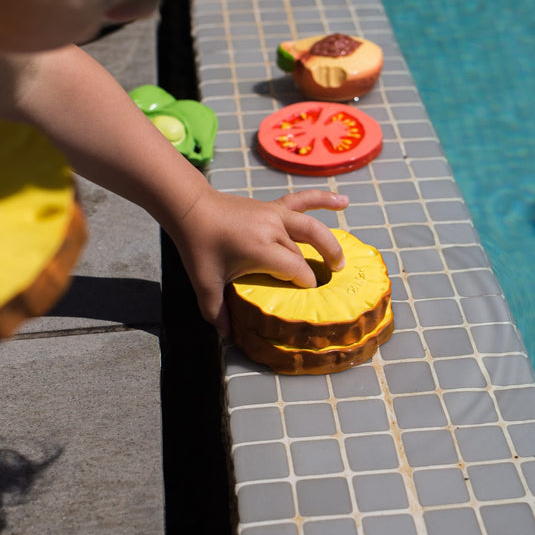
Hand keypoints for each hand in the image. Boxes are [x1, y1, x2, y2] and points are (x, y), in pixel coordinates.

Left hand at [172, 187, 348, 336]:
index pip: (297, 270)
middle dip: (318, 270)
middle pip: (304, 254)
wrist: (191, 208)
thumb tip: (227, 336)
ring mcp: (275, 214)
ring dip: (330, 244)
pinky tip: (343, 201)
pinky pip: (303, 200)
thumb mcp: (205, 282)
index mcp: (261, 249)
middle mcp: (273, 229)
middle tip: (328, 284)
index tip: (308, 296)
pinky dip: (324, 199)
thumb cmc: (198, 245)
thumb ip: (216, 310)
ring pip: (312, 228)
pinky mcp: (273, 206)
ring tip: (340, 262)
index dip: (306, 284)